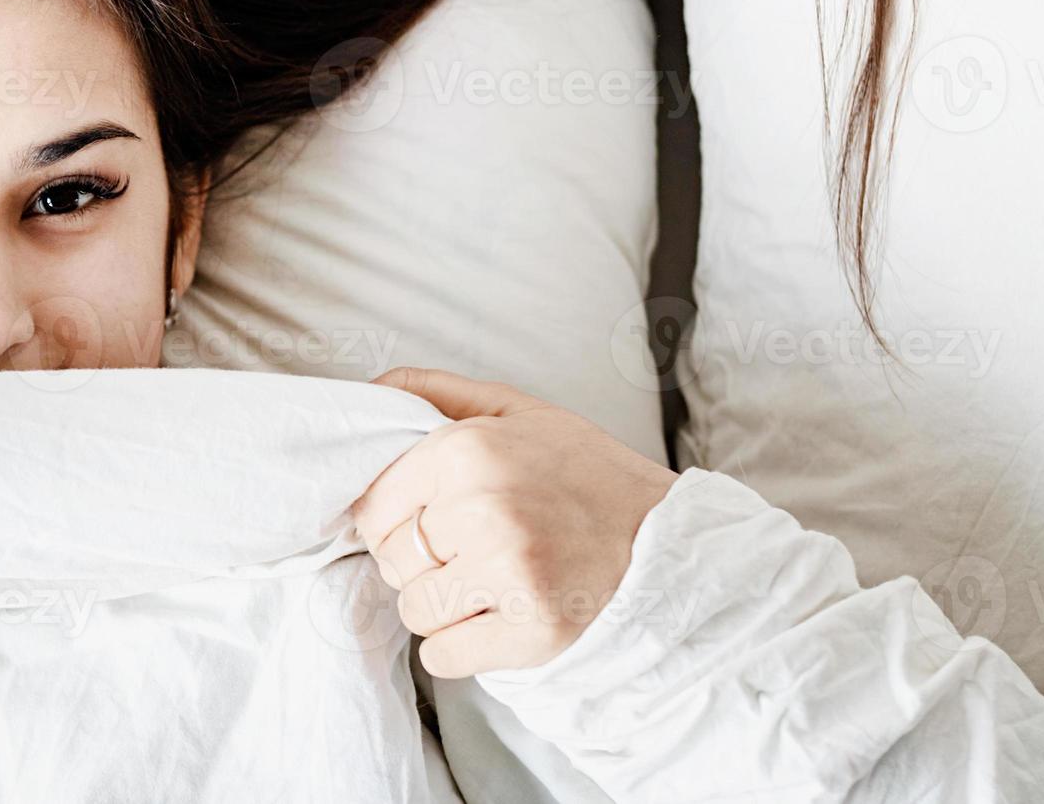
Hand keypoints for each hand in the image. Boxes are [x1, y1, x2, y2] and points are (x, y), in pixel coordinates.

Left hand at [350, 367, 677, 677]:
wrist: (671, 540)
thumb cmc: (586, 474)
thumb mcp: (518, 412)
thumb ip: (439, 394)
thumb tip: (373, 387)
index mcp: (466, 449)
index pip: (372, 508)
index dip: (397, 520)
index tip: (434, 521)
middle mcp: (481, 508)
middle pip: (390, 560)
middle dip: (421, 562)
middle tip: (474, 551)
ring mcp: (507, 572)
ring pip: (413, 611)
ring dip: (442, 606)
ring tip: (492, 582)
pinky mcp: (530, 629)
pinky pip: (442, 656)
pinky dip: (462, 647)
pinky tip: (499, 618)